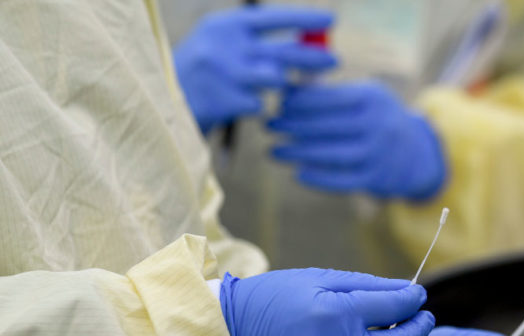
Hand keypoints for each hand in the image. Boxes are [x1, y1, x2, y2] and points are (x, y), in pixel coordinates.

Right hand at [174, 6, 335, 133]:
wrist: (165, 100)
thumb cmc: (204, 70)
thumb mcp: (223, 43)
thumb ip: (258, 42)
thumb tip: (306, 44)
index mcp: (225, 25)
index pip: (273, 18)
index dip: (304, 20)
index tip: (331, 21)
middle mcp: (225, 45)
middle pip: (283, 52)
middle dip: (313, 58)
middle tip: (336, 61)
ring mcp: (225, 74)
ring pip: (275, 80)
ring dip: (281, 85)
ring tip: (265, 85)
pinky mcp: (227, 100)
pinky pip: (260, 104)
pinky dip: (256, 106)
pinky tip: (238, 103)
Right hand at [219, 269, 433, 335]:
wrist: (231, 334)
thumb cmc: (275, 299)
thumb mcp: (319, 278)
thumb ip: (366, 285)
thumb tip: (408, 291)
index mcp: (339, 312)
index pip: (396, 306)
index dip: (414, 300)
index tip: (418, 297)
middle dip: (420, 329)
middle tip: (424, 320)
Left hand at [268, 81, 446, 200]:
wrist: (415, 154)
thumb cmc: (377, 118)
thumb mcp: (363, 95)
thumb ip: (329, 91)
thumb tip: (286, 88)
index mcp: (371, 98)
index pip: (326, 98)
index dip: (297, 102)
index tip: (277, 104)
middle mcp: (375, 125)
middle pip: (324, 126)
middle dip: (291, 125)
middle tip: (268, 125)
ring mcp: (376, 154)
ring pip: (328, 154)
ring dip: (297, 152)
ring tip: (274, 151)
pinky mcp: (374, 179)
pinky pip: (340, 181)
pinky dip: (317, 178)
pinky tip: (297, 173)